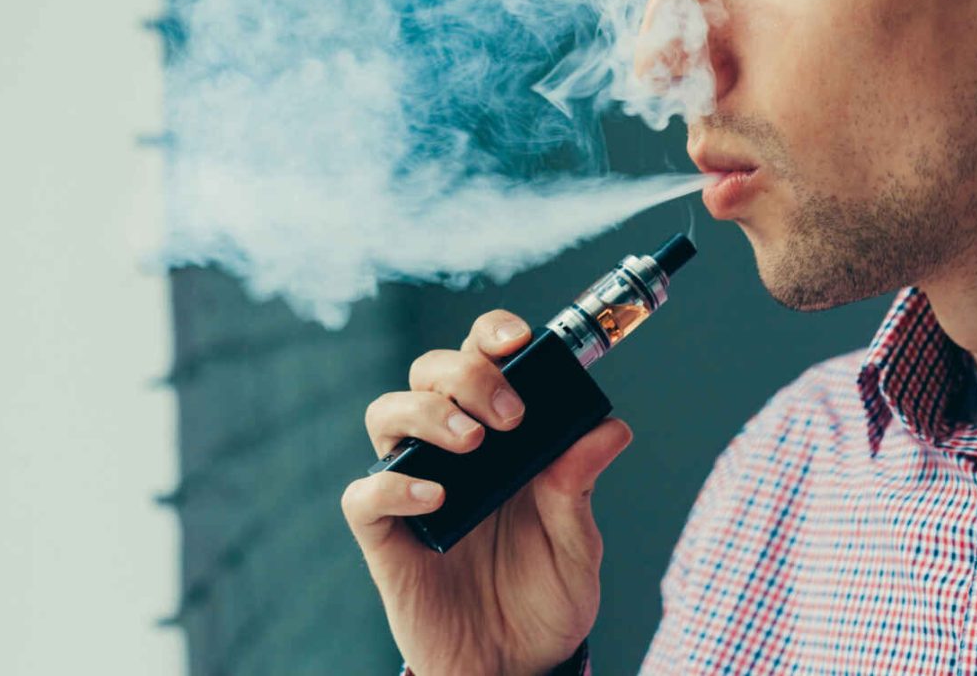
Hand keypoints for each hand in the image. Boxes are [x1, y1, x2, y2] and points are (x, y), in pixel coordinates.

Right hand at [342, 310, 631, 675]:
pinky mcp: (386, 534)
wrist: (514, 666)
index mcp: (498, 437)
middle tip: (509, 418)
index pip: (480, 359)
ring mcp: (413, 488)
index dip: (490, 335)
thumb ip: (580, 485)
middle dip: (467, 375)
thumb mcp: (576, 541)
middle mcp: (450, 450)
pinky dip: (394, 485)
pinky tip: (436, 497)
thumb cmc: (544, 597)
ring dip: (426, 413)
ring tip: (471, 443)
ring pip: (385, 414)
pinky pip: (366, 494)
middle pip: (429, 372)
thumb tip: (610, 428)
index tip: (517, 341)